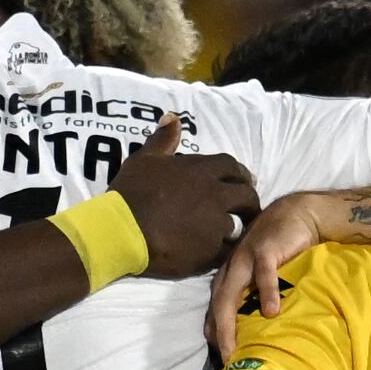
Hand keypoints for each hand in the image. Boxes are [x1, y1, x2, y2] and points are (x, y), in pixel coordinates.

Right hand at [112, 112, 261, 277]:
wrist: (121, 230)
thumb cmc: (131, 192)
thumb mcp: (144, 159)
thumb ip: (162, 140)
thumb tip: (172, 117)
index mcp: (201, 170)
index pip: (232, 166)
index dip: (239, 173)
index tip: (242, 180)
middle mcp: (215, 195)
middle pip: (246, 195)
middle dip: (249, 200)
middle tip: (246, 207)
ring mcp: (215, 224)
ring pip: (237, 224)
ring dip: (233, 227)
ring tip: (228, 233)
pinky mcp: (209, 251)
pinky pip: (226, 250)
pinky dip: (223, 250)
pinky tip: (217, 252)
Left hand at [205, 189, 336, 358]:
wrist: (300, 213)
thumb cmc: (282, 247)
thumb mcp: (264, 272)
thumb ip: (257, 292)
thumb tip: (260, 325)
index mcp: (230, 274)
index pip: (215, 306)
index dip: (213, 330)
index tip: (219, 356)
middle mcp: (233, 267)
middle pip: (218, 303)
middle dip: (218, 332)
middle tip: (224, 359)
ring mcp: (246, 257)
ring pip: (231, 292)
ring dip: (230, 321)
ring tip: (233, 346)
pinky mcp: (266, 249)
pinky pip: (263, 273)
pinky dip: (266, 292)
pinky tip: (271, 312)